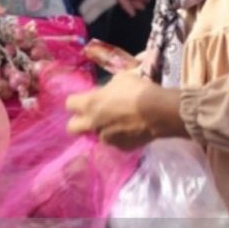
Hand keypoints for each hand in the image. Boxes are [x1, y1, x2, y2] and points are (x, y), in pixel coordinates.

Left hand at [66, 72, 185, 149]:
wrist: (159, 112)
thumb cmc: (138, 90)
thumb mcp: (120, 79)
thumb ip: (107, 89)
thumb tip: (106, 93)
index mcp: (90, 104)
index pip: (69, 104)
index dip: (76, 101)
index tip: (85, 99)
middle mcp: (93, 123)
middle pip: (72, 128)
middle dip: (78, 122)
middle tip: (91, 116)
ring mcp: (107, 138)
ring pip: (97, 135)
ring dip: (103, 129)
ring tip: (119, 122)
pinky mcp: (122, 147)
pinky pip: (115, 142)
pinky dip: (120, 137)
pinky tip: (131, 129)